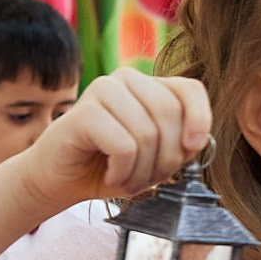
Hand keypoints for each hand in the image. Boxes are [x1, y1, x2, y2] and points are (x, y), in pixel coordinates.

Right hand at [14, 67, 211, 213]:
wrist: (60, 180)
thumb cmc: (111, 167)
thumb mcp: (157, 157)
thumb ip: (181, 143)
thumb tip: (198, 138)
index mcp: (149, 85)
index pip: (190, 89)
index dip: (200, 118)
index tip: (194, 148)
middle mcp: (127, 79)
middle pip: (170, 114)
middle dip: (167, 158)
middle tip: (149, 178)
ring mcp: (103, 90)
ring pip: (147, 133)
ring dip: (142, 171)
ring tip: (126, 179)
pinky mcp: (83, 112)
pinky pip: (124, 146)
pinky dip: (123, 172)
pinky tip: (111, 175)